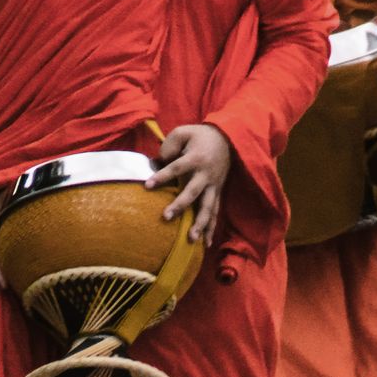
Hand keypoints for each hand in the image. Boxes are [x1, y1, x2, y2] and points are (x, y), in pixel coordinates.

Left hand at [144, 124, 231, 244]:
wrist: (229, 139)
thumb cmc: (200, 137)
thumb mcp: (184, 131)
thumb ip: (170, 145)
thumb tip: (158, 162)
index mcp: (196, 158)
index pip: (177, 167)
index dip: (162, 176)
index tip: (147, 185)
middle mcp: (206, 175)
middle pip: (192, 192)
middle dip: (180, 206)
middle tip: (166, 217)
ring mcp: (214, 186)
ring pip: (207, 208)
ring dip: (200, 224)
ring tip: (190, 239)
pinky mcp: (217, 194)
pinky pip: (215, 213)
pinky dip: (211, 229)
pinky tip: (205, 244)